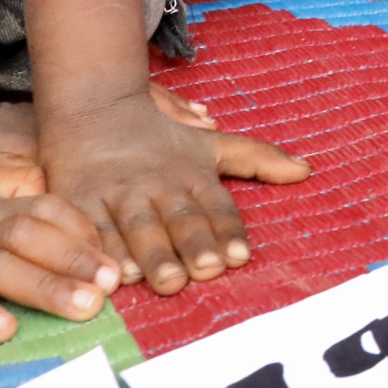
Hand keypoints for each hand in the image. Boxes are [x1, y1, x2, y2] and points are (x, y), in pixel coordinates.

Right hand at [0, 174, 117, 345]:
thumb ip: (42, 223)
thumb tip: (100, 249)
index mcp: (2, 212)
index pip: (49, 215)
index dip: (81, 240)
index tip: (112, 270)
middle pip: (25, 242)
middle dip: (62, 269)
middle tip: (96, 298)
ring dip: (2, 295)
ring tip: (21, 323)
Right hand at [40, 87, 308, 294]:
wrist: (95, 108)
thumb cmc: (160, 138)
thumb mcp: (211, 144)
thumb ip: (258, 158)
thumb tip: (307, 170)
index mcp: (192, 174)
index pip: (216, 206)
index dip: (228, 231)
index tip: (239, 256)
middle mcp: (158, 183)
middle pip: (179, 217)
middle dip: (193, 244)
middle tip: (205, 269)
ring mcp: (119, 191)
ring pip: (137, 225)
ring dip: (151, 254)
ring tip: (165, 279)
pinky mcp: (80, 199)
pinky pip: (92, 229)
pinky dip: (101, 251)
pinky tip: (113, 274)